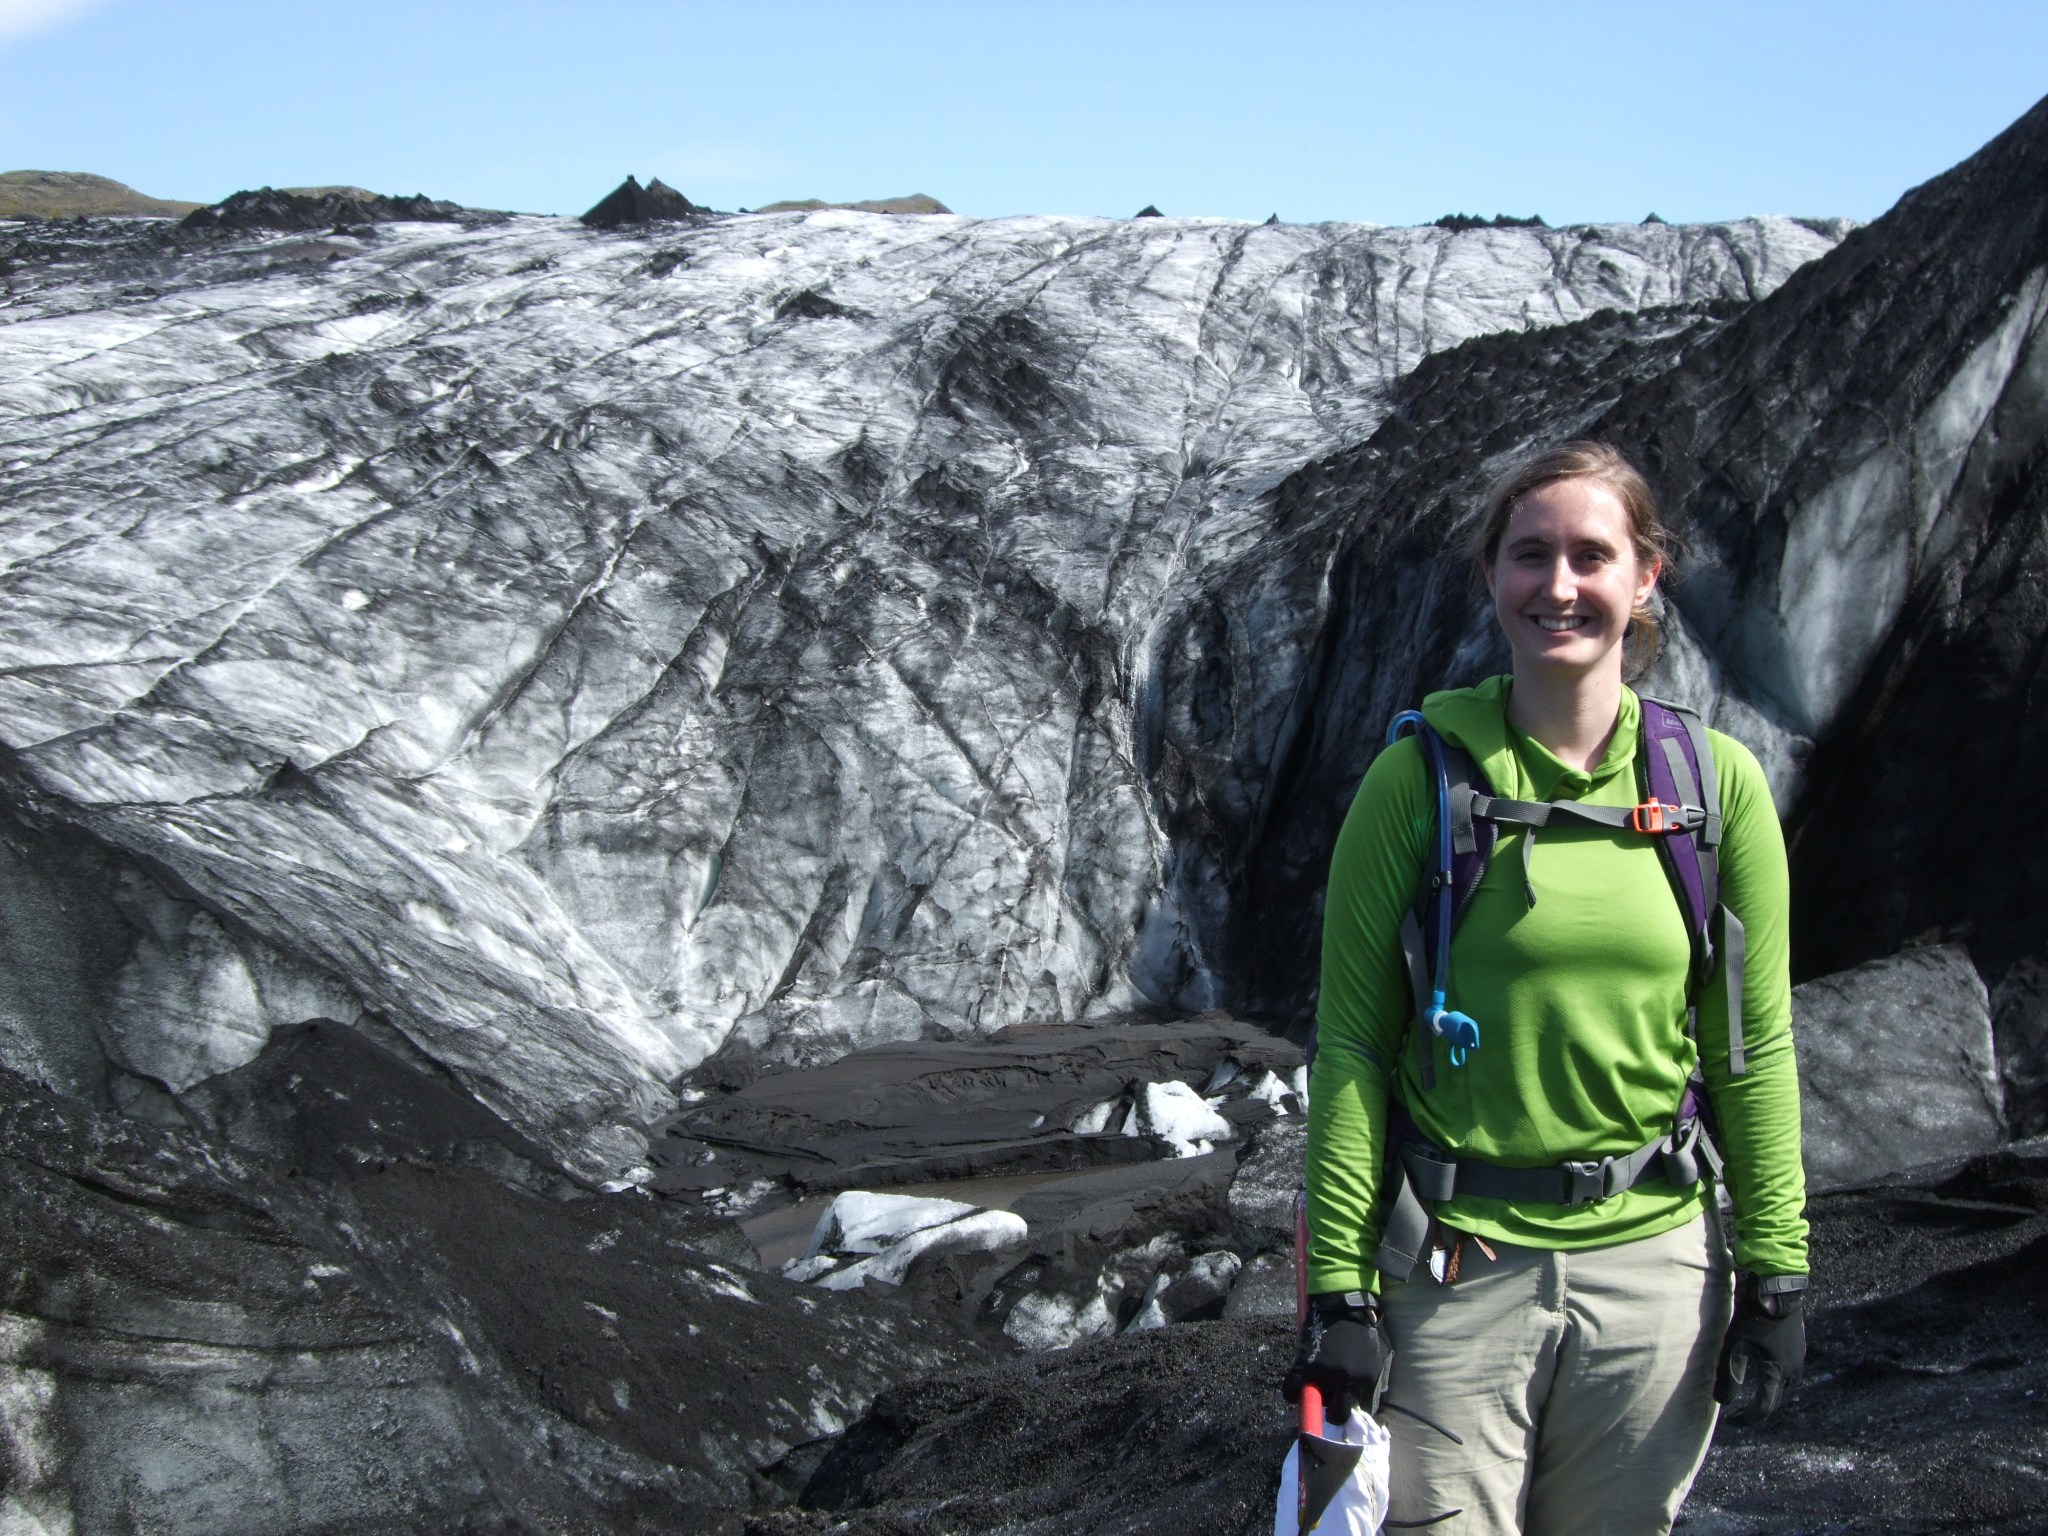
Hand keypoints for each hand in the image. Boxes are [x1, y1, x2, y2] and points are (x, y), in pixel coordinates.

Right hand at [1282, 1292, 1392, 1418]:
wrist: (1344, 1305)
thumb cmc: (1360, 1332)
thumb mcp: (1373, 1359)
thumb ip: (1369, 1382)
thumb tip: (1360, 1405)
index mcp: (1368, 1380)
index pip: (1361, 1411)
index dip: (1351, 1409)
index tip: (1345, 1406)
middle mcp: (1349, 1380)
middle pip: (1340, 1414)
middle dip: (1334, 1411)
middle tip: (1330, 1399)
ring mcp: (1327, 1373)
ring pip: (1319, 1402)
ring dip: (1317, 1397)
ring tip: (1317, 1382)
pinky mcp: (1306, 1363)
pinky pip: (1293, 1389)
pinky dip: (1292, 1393)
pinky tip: (1295, 1390)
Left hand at [1715, 1273, 1805, 1424]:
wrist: (1778, 1289)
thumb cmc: (1753, 1316)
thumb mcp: (1735, 1344)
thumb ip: (1728, 1374)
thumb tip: (1722, 1402)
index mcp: (1777, 1373)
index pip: (1764, 1408)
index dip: (1747, 1419)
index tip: (1732, 1422)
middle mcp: (1793, 1370)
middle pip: (1777, 1401)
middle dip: (1759, 1411)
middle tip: (1741, 1415)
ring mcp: (1799, 1358)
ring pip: (1786, 1388)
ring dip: (1771, 1397)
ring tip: (1753, 1398)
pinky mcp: (1799, 1347)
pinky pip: (1790, 1374)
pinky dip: (1777, 1382)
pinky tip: (1766, 1374)